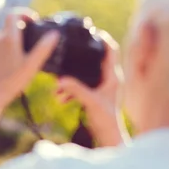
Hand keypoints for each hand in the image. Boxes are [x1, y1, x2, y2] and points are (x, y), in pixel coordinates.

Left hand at [0, 9, 59, 108]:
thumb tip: (54, 34)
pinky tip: (21, 58)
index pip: (13, 14)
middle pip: (11, 23)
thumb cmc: (12, 81)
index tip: (34, 21)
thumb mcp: (32, 65)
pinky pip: (3, 43)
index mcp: (8, 38)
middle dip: (24, 26)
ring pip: (7, 34)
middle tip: (36, 36)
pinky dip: (13, 44)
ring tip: (30, 49)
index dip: (24, 13)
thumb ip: (43, 48)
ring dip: (19, 36)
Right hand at [55, 30, 126, 146]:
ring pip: (84, 76)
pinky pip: (81, 88)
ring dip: (71, 80)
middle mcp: (108, 79)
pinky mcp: (95, 96)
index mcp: (112, 76)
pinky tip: (60, 99)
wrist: (109, 137)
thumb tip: (61, 80)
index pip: (111, 50)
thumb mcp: (90, 102)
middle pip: (94, 60)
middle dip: (79, 59)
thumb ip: (75, 89)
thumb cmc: (106, 120)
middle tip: (68, 53)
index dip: (103, 39)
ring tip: (57, 88)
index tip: (92, 31)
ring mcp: (102, 88)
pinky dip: (70, 91)